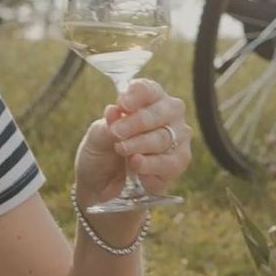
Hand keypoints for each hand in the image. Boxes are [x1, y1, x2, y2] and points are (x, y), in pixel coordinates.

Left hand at [74, 78, 191, 205]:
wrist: (100, 186)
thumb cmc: (102, 152)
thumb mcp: (97, 136)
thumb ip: (108, 123)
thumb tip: (114, 110)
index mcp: (149, 99)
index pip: (148, 90)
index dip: (137, 95)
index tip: (122, 103)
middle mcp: (168, 114)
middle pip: (159, 113)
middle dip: (136, 123)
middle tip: (116, 132)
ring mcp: (177, 138)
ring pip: (163, 138)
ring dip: (139, 144)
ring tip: (121, 150)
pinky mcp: (178, 162)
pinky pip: (167, 163)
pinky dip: (149, 165)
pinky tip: (135, 165)